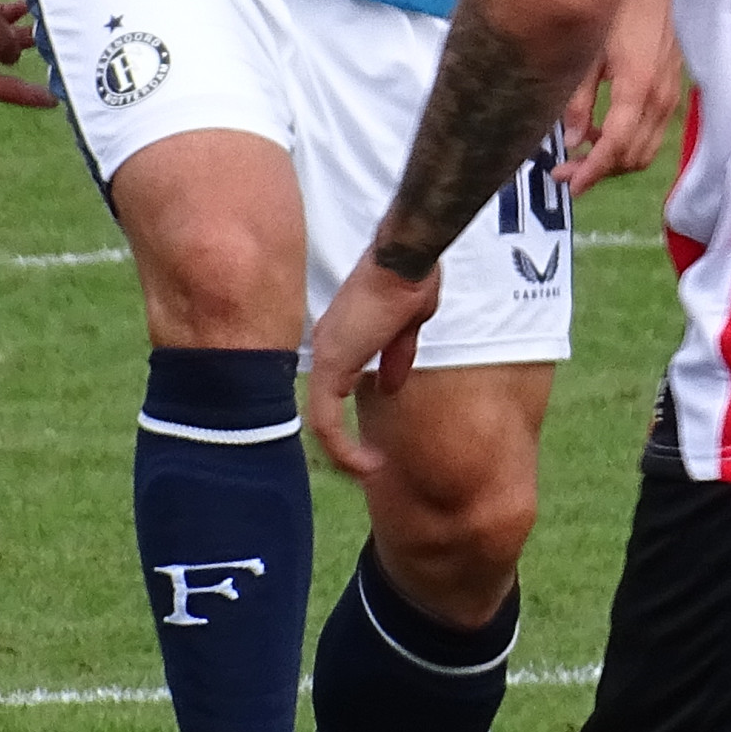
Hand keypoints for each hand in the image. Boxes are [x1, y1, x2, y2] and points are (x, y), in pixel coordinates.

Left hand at [305, 252, 440, 477]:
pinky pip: (327, 421)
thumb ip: (395, 358)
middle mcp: (325, 348)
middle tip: (366, 467)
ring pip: (320, 423)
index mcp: (340, 340)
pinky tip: (367, 463)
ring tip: (369, 470)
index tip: (369, 443)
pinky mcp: (331, 364)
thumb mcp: (406, 330)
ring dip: (343, 455)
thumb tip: (389, 386)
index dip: (346, 423)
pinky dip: (343, 449)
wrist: (406, 261)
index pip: (330, 392)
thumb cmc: (410, 281)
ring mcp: (325, 356)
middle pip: (321, 410)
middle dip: (341, 447)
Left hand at [560, 0, 684, 193]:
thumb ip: (579, 98)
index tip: (568, 185)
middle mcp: (662, 94)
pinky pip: (654, 123)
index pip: (618, 147)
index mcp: (639, 87)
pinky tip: (602, 125)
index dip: (592, 172)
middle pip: (637, 155)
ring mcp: (671, 85)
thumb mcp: (585, 48)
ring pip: (649, 143)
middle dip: (601, 171)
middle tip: (564, 171)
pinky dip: (630, 136)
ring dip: (616, 156)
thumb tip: (574, 140)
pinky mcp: (672, 75)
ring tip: (579, 153)